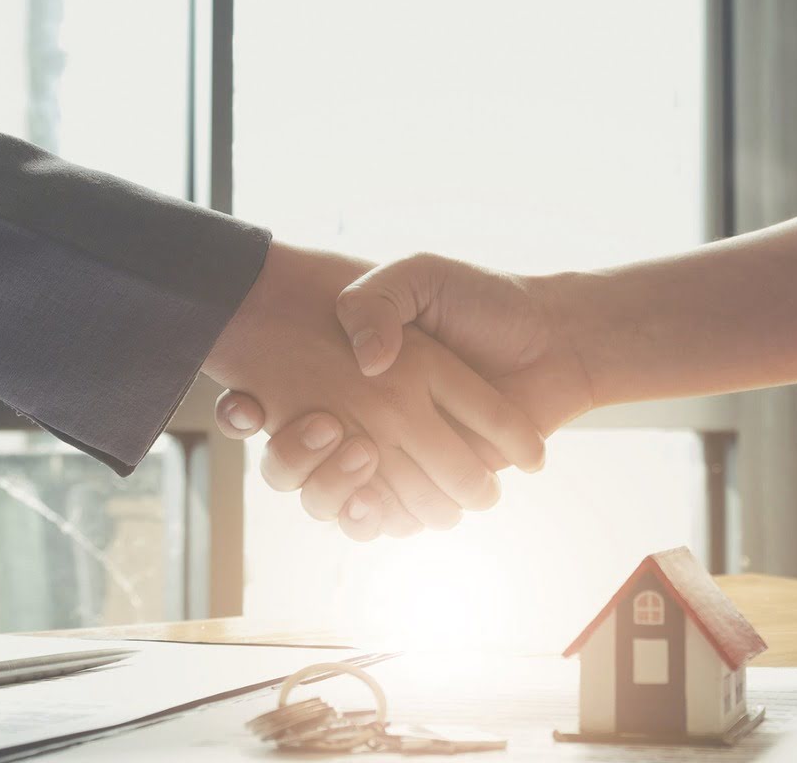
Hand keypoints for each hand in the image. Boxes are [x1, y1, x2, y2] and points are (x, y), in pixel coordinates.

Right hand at [203, 244, 544, 539]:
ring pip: (332, 501)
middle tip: (329, 428)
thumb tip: (366, 363)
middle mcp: (359, 420)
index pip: (269, 403)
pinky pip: (387, 520)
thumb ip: (379, 300)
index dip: (242, 412)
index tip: (251, 405)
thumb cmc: (484, 300)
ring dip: (331, 492)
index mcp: (344, 374)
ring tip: (360, 458)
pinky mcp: (432, 489)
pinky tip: (378, 499)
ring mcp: (394, 459)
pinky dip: (377, 517)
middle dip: (293, 459)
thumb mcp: (421, 275)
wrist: (555, 338)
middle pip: (292, 465)